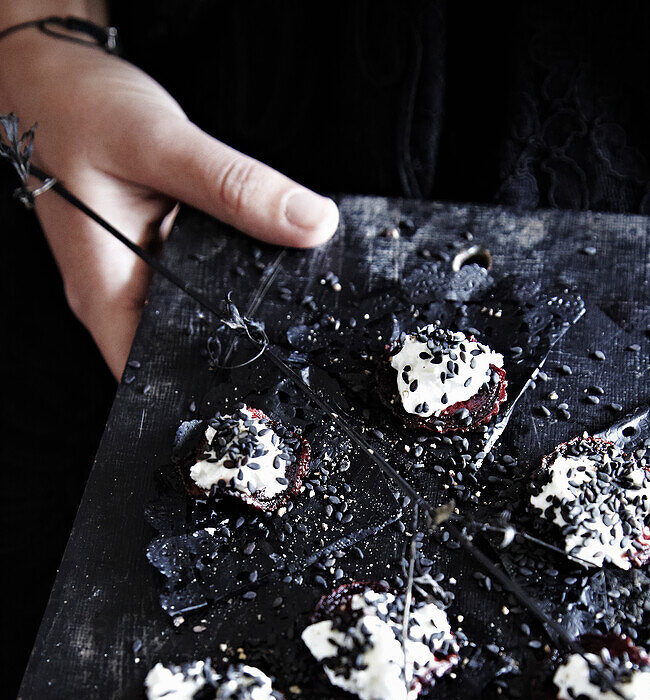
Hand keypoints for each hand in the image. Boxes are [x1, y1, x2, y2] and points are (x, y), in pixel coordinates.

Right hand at [0, 23, 338, 378]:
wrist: (49, 74)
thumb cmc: (77, 107)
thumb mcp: (158, 142)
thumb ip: (234, 186)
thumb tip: (311, 224)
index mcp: (105, 292)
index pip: (152, 375)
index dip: (207, 386)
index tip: (265, 380)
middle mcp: (118, 296)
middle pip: (183, 350)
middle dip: (237, 346)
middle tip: (297, 333)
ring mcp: (136, 278)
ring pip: (196, 314)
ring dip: (239, 307)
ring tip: (289, 295)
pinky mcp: (154, 255)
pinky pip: (200, 279)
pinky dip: (231, 270)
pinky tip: (263, 256)